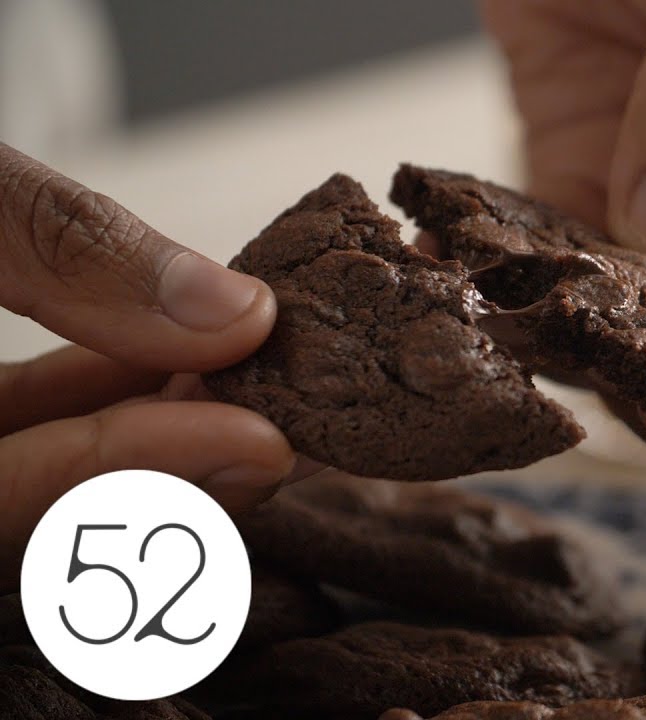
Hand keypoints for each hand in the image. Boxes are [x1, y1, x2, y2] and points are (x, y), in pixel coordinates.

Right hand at [0, 143, 295, 590]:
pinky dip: (85, 393)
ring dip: (136, 427)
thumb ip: (55, 244)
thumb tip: (228, 311)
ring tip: (234, 371)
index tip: (258, 440)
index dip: (127, 480)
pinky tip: (159, 348)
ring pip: (17, 478)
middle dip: (159, 468)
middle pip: (18, 522)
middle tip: (272, 412)